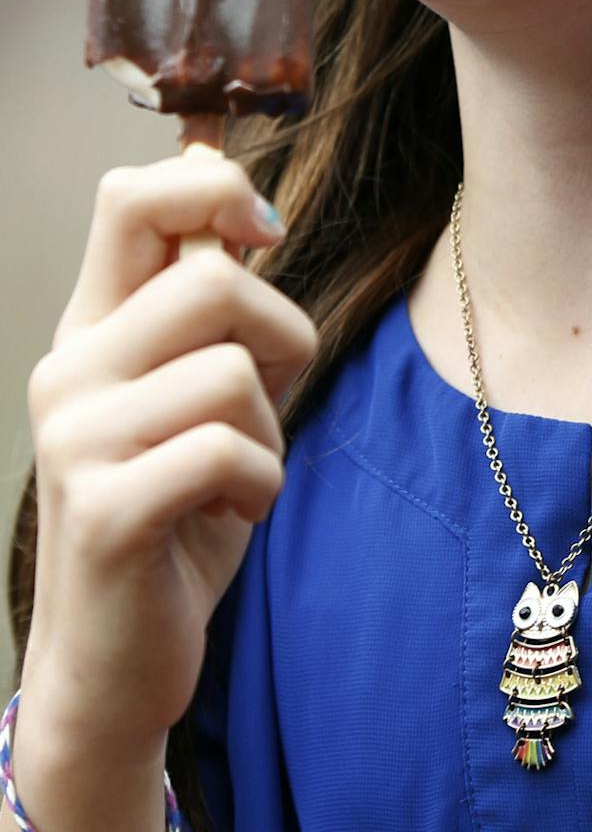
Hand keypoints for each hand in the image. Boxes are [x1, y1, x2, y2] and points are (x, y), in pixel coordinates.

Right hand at [23, 155, 316, 753]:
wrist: (116, 661)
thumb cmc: (176, 519)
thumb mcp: (199, 394)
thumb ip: (211, 302)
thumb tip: (217, 170)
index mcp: (94, 330)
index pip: (133, 198)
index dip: (217, 191)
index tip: (264, 235)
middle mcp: (70, 369)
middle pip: (213, 280)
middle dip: (281, 339)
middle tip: (266, 407)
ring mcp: (77, 438)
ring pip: (233, 373)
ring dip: (270, 434)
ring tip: (236, 479)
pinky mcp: (104, 509)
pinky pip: (229, 453)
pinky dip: (261, 487)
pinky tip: (232, 517)